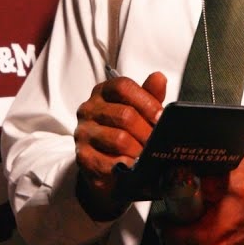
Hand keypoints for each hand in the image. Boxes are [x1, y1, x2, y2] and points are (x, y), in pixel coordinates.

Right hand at [74, 71, 166, 219]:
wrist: (105, 165)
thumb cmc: (123, 132)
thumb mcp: (139, 111)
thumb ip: (149, 95)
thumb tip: (159, 78)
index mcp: (103, 92)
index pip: (123, 87)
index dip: (146, 101)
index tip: (160, 117)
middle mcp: (89, 109)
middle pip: (124, 115)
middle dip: (147, 131)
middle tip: (158, 142)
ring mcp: (83, 133)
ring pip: (119, 139)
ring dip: (139, 150)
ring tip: (147, 156)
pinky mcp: (83, 157)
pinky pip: (110, 162)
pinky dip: (126, 166)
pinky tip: (133, 167)